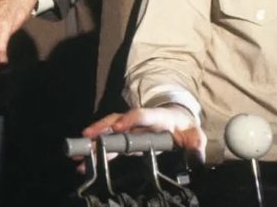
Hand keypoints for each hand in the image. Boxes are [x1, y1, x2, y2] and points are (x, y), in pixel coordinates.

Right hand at [82, 106, 206, 162]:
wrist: (179, 123)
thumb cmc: (186, 129)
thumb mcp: (195, 136)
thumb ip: (196, 144)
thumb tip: (196, 153)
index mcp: (159, 117)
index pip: (143, 115)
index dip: (130, 119)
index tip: (118, 127)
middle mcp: (140, 121)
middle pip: (118, 120)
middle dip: (102, 128)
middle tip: (87, 136)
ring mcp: (131, 128)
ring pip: (109, 131)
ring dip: (94, 140)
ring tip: (80, 151)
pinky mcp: (127, 138)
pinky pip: (110, 143)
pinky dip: (97, 150)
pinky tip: (86, 161)